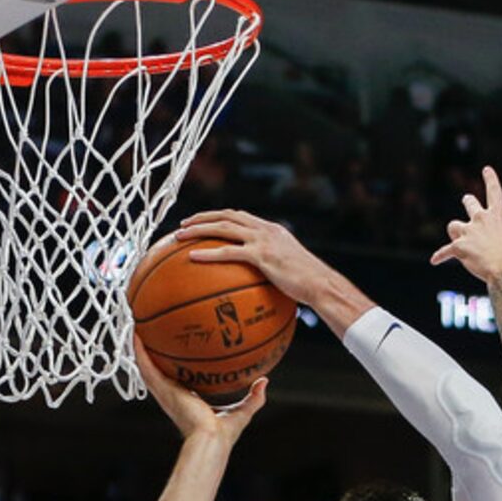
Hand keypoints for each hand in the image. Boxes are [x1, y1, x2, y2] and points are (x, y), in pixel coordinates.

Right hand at [130, 321, 268, 439]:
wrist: (210, 439)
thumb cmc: (223, 434)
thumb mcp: (242, 412)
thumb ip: (253, 398)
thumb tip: (264, 381)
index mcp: (187, 400)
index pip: (178, 380)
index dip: (175, 367)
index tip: (174, 354)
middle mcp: (172, 395)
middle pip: (159, 371)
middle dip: (153, 354)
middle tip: (149, 334)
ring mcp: (164, 392)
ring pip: (147, 366)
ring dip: (140, 348)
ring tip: (136, 326)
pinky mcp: (162, 389)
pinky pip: (146, 366)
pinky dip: (139, 350)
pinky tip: (136, 333)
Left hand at [179, 209, 339, 309]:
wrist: (321, 284)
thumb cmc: (309, 285)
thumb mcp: (291, 271)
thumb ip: (275, 270)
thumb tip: (265, 285)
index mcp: (272, 230)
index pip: (240, 215)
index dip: (219, 216)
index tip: (204, 221)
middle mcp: (265, 230)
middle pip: (227, 215)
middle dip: (203, 217)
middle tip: (183, 224)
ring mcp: (263, 240)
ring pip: (223, 227)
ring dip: (198, 229)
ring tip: (179, 236)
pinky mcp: (261, 255)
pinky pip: (229, 252)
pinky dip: (208, 253)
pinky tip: (192, 258)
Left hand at [428, 166, 501, 283]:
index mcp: (497, 214)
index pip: (494, 191)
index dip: (490, 178)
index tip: (486, 169)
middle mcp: (480, 218)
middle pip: (470, 203)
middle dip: (469, 202)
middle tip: (468, 200)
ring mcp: (468, 232)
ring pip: (454, 226)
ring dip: (455, 232)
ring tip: (457, 239)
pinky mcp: (459, 247)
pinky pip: (446, 251)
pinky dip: (441, 256)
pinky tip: (434, 260)